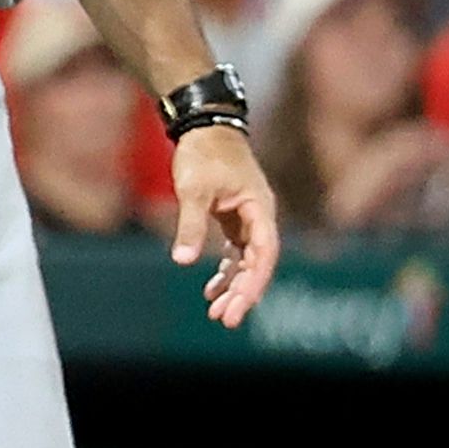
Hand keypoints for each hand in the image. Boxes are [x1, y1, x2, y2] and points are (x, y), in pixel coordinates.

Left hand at [169, 123, 280, 326]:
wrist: (203, 127)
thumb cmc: (203, 154)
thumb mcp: (194, 190)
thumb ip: (191, 225)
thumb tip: (183, 260)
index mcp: (260, 209)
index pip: (265, 253)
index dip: (254, 282)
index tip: (239, 305)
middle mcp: (260, 217)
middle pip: (258, 263)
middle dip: (243, 293)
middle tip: (225, 319)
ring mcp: (248, 219)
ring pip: (247, 261)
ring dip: (234, 286)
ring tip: (216, 312)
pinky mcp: (234, 218)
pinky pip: (235, 252)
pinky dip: (225, 271)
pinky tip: (211, 290)